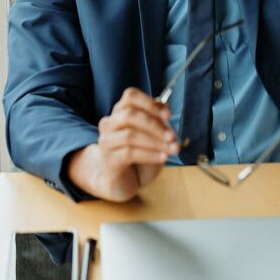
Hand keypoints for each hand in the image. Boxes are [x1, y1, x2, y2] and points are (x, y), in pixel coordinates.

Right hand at [67, 87, 179, 201]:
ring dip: (155, 141)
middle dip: (155, 124)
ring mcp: (106, 142)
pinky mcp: (109, 160)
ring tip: (172, 149)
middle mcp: (109, 124)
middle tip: (172, 136)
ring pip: (130, 135)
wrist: (122, 183)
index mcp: (119, 112)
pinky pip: (129, 153)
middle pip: (129, 114)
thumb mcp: (152, 136)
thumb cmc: (139, 156)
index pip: (130, 96)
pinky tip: (162, 157)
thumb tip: (165, 107)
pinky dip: (150, 154)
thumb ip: (157, 121)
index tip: (168, 115)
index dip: (150, 103)